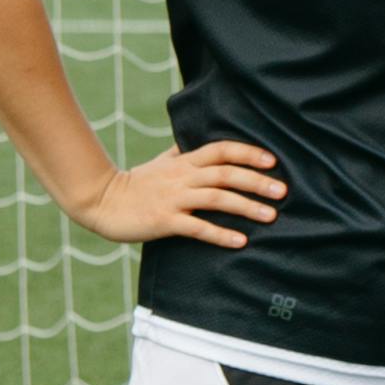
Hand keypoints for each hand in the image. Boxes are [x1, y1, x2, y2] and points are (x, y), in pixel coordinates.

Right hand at [68, 141, 280, 250]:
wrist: (100, 202)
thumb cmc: (135, 183)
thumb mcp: (160, 163)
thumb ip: (181, 153)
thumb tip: (197, 142)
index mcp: (183, 162)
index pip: (221, 150)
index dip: (248, 153)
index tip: (273, 161)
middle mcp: (181, 177)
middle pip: (225, 173)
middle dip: (257, 181)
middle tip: (283, 191)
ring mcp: (173, 199)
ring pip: (216, 199)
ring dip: (246, 207)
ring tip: (270, 216)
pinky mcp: (164, 221)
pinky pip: (197, 227)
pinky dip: (220, 234)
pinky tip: (240, 241)